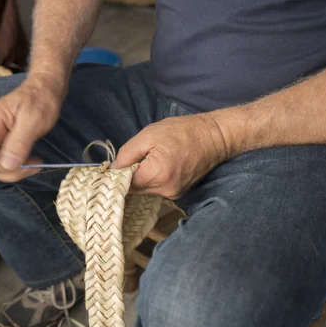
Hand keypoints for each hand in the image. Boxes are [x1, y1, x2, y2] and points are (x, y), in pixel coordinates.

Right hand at [0, 73, 65, 181]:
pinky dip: (17, 167)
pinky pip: (5, 161)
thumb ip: (19, 142)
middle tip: (29, 167)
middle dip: (4, 171)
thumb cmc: (41, 99)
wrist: (48, 89)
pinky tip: (32, 163)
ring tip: (34, 165)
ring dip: (13, 171)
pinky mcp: (8, 144)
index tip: (12, 165)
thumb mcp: (33, 119)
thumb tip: (7, 164)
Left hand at [111, 113, 232, 198]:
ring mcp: (173, 194)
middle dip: (127, 177)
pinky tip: (156, 165)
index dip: (115, 175)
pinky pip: (155, 189)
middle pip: (133, 190)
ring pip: (144, 191)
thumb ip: (127, 154)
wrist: (214, 137)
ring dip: (139, 178)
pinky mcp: (178, 194)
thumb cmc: (182, 131)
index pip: (124, 184)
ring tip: (146, 160)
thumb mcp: (148, 135)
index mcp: (157, 174)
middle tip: (128, 159)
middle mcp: (165, 190)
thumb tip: (113, 169)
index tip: (110, 167)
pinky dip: (151, 180)